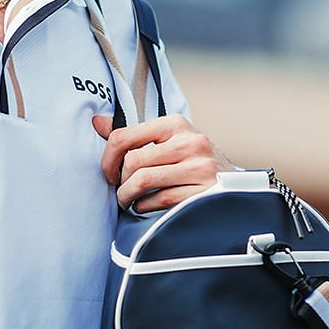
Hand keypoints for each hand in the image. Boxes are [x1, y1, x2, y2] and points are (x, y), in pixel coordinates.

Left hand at [93, 113, 225, 212]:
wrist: (232, 185)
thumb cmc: (192, 162)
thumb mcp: (167, 141)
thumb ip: (132, 135)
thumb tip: (95, 121)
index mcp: (176, 124)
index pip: (125, 135)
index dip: (107, 158)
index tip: (108, 173)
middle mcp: (191, 141)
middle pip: (133, 161)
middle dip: (119, 181)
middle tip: (120, 190)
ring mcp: (200, 167)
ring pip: (143, 181)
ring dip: (128, 196)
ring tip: (128, 200)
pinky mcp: (203, 191)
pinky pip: (160, 199)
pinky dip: (145, 206)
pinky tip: (145, 206)